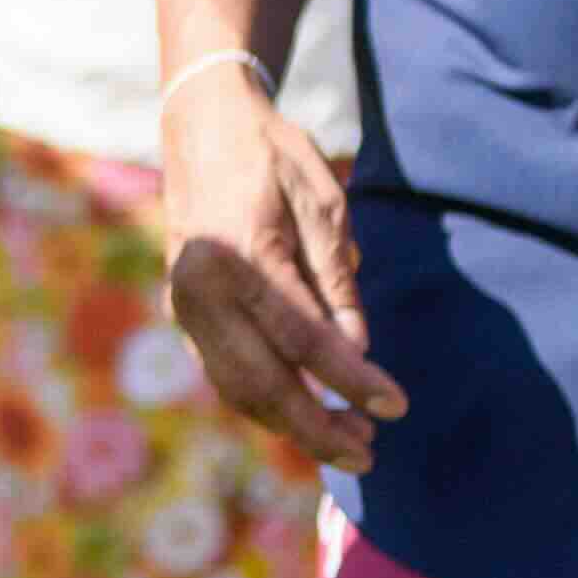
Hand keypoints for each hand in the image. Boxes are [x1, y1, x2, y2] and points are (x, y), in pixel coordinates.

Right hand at [154, 57, 401, 473]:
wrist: (202, 125)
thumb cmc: (270, 155)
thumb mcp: (322, 203)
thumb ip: (336, 280)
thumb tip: (356, 350)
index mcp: (237, 255)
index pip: (304, 339)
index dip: (352, 380)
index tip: (396, 408)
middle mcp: (198, 287)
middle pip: (262, 381)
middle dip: (317, 427)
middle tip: (367, 453)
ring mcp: (182, 302)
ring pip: (235, 387)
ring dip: (290, 424)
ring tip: (345, 443)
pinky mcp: (181, 310)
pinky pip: (222, 371)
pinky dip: (262, 402)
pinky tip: (303, 413)